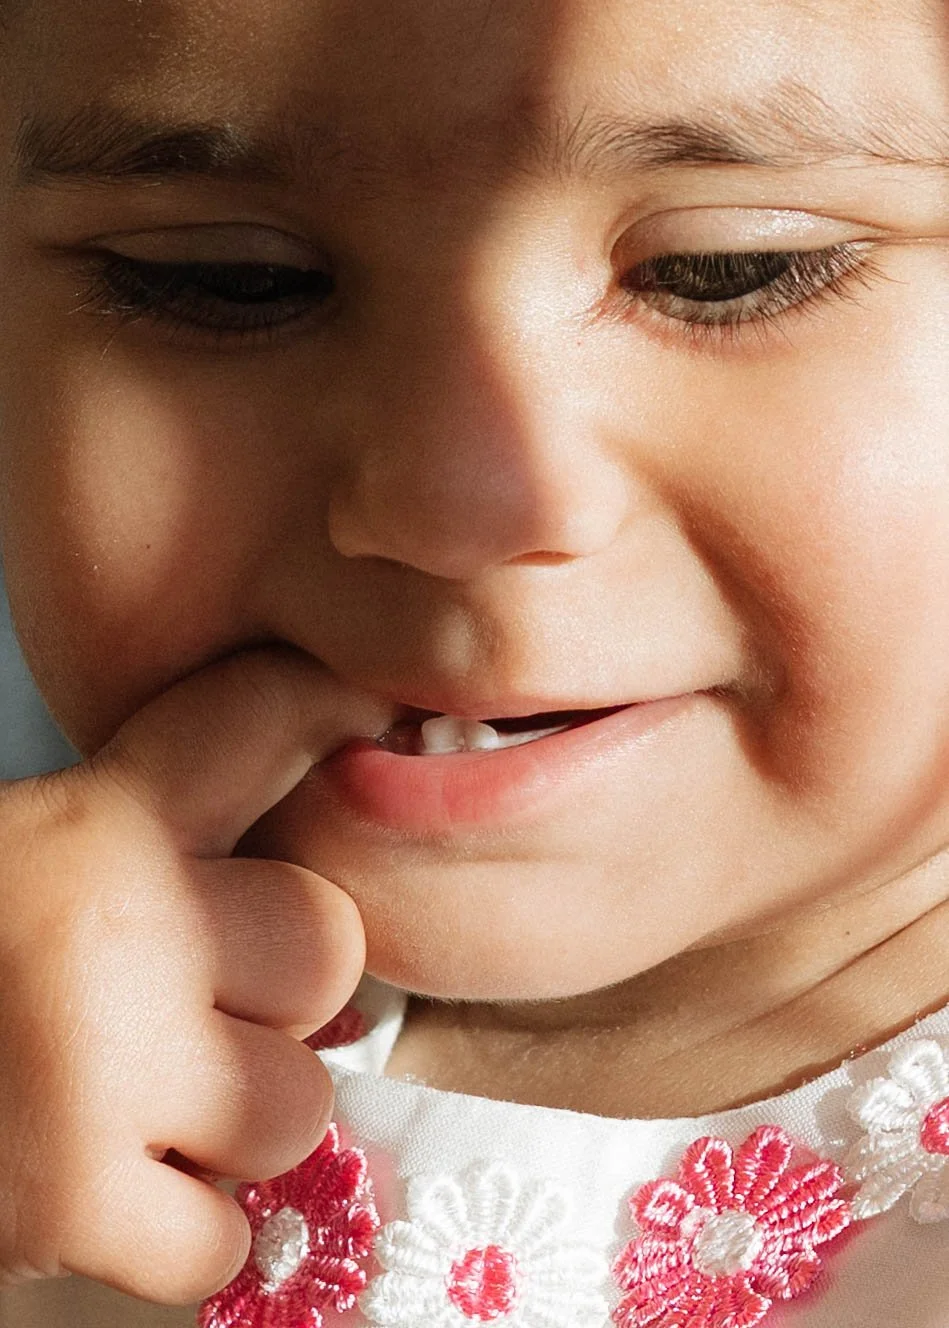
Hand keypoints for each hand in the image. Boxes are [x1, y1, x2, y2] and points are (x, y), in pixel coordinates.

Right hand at [0, 646, 392, 1302]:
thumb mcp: (34, 855)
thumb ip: (153, 840)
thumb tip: (318, 828)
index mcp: (93, 821)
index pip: (261, 718)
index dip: (320, 708)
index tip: (357, 713)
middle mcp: (114, 924)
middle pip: (327, 944)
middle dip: (276, 990)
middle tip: (189, 1008)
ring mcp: (97, 1067)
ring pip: (295, 1103)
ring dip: (231, 1124)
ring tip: (138, 1109)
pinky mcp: (66, 1207)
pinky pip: (221, 1237)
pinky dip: (177, 1235)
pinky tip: (111, 1193)